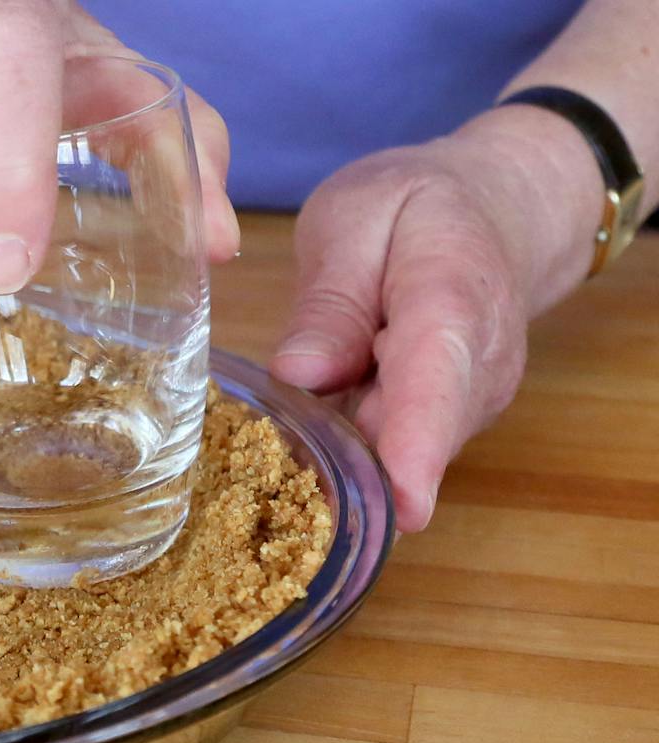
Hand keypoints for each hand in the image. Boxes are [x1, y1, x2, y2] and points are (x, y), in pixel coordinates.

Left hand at [270, 108, 599, 531]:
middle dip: (341, 462)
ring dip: (336, 452)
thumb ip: (331, 299)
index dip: (415, 451)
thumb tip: (298, 375)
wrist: (497, 209)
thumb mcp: (356, 219)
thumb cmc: (416, 208)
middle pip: (406, 441)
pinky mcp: (445, 428)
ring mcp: (466, 408)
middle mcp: (476, 373)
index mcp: (453, 305)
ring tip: (286, 420)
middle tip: (270, 455)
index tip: (402, 508)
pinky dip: (343, 448)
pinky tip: (310, 423)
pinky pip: (385, 453)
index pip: (436, 386)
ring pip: (389, 455)